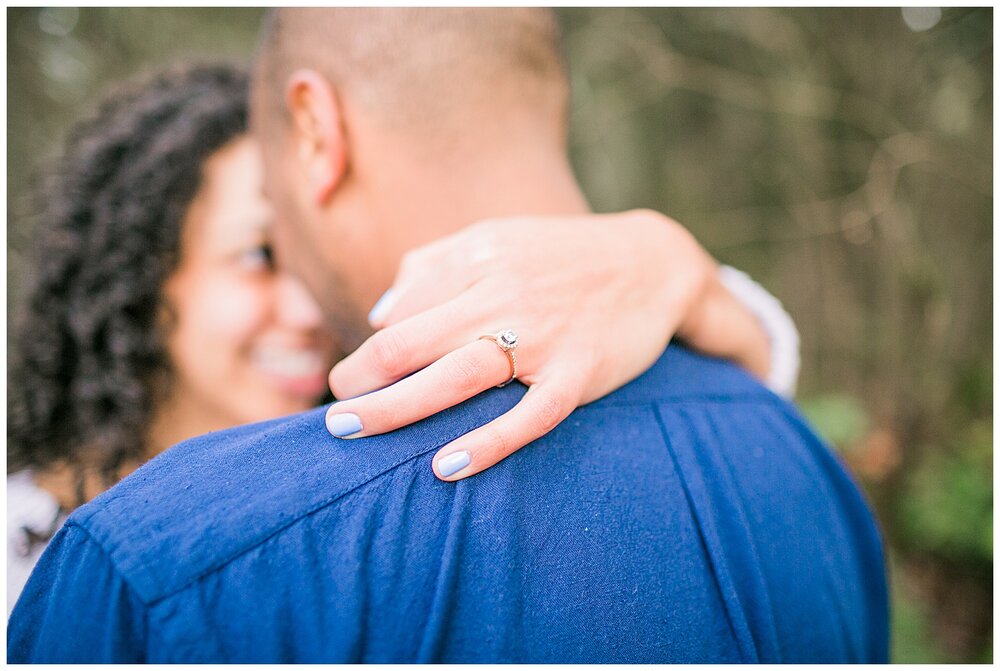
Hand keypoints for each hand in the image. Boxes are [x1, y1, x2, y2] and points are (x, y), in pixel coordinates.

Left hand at [324, 209, 765, 480]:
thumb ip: (434, 266)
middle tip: (332, 417)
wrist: (652, 262)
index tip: (348, 382)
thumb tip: (380, 313)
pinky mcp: (579, 372)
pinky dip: (488, 443)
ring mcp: (542, 335)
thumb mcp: (495, 238)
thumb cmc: (560, 256)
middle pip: (409, 344)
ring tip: (349, 433)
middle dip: (358, 381)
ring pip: (455, 377)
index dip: (365, 353)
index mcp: (476, 260)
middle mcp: (502, 294)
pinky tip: (445, 467)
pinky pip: (529, 415)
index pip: (400, 313)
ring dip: (393, 409)